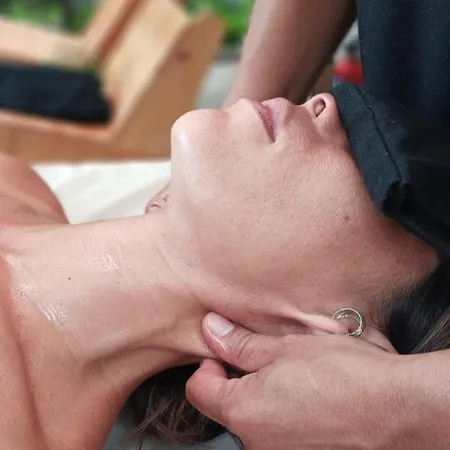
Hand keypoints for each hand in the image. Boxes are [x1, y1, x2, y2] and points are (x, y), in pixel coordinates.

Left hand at [186, 313, 405, 449]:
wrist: (395, 407)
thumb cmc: (342, 374)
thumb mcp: (284, 347)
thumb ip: (240, 344)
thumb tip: (211, 329)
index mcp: (243, 412)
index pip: (199, 388)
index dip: (209, 363)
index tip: (229, 350)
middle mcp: (255, 444)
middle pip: (225, 404)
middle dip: (238, 378)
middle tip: (267, 357)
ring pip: (252, 418)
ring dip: (262, 394)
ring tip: (293, 374)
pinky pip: (275, 430)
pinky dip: (282, 411)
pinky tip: (307, 395)